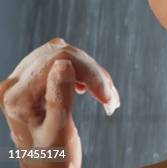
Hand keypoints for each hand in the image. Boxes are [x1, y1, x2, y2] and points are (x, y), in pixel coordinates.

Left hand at [0, 38, 119, 166]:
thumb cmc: (53, 160)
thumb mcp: (59, 130)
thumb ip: (59, 96)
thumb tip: (64, 63)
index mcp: (17, 97)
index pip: (56, 61)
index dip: (88, 72)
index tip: (107, 96)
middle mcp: (13, 85)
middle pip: (60, 53)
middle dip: (91, 72)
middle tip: (109, 97)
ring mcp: (20, 82)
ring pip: (62, 54)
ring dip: (89, 72)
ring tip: (104, 95)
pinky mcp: (30, 81)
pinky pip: (59, 61)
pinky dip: (80, 73)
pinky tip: (86, 89)